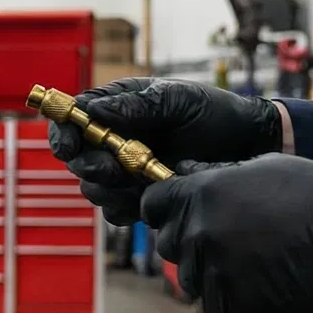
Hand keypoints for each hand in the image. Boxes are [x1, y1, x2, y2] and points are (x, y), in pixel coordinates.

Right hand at [47, 78, 282, 224]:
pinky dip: (126, 209)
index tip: (68, 146)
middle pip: (78, 158)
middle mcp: (115, 139)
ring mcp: (125, 171)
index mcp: (118, 107)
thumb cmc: (216, 114)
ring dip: (109, 190)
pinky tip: (148, 199)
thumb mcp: (178, 101)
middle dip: (90, 166)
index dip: (63, 132)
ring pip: (94, 189)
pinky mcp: (139, 197)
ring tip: (138, 184)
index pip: (73, 118)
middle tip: (112, 169)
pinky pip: (116, 211)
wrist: (249, 148)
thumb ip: (137, 106)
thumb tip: (93, 111)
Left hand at [139, 154, 312, 312]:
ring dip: (214, 273)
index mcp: (201, 193)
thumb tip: (185, 174)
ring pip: (192, 278)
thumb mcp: (263, 167)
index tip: (182, 214)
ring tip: (256, 262)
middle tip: (231, 241)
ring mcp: (214, 271)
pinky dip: (234, 300)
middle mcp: (199, 232)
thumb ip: (216, 175)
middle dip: (191, 242)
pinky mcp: (233, 306)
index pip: (153, 204)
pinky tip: (264, 283)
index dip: (165, 209)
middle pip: (169, 244)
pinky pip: (216, 307)